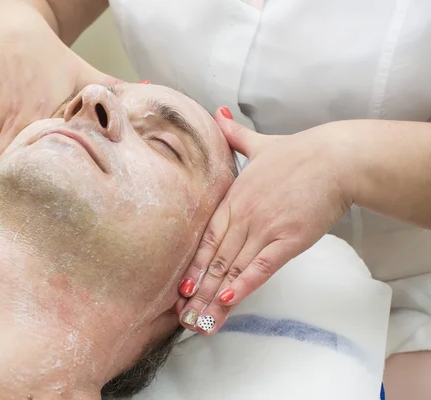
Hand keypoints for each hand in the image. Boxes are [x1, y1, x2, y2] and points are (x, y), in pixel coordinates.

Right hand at [0, 24, 120, 219]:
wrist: (15, 31)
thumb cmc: (52, 56)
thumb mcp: (86, 72)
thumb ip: (113, 89)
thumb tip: (149, 90)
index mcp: (43, 114)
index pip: (36, 156)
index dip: (29, 185)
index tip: (27, 212)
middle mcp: (16, 117)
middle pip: (4, 163)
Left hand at [177, 109, 352, 333]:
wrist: (335, 158)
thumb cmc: (299, 153)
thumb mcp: (260, 143)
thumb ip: (235, 135)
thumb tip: (218, 114)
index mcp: (234, 198)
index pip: (205, 237)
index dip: (192, 264)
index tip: (179, 287)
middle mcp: (244, 215)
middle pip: (215, 259)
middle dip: (198, 289)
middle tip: (183, 314)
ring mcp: (264, 228)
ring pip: (233, 267)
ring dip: (214, 295)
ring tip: (200, 320)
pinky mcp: (288, 240)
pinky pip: (261, 267)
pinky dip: (243, 285)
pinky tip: (226, 301)